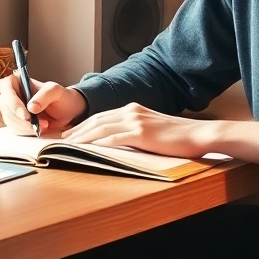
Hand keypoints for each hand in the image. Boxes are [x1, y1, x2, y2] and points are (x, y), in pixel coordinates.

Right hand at [0, 75, 86, 136]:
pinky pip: (16, 130)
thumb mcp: (56, 91)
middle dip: (22, 118)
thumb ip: (45, 95)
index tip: (25, 114)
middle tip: (39, 123)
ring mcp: (12, 110)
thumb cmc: (61, 97)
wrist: (67, 112)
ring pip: (10, 121)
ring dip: (27, 127)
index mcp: (17, 81)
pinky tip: (40, 129)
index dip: (12, 101)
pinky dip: (28, 132)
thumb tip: (31, 107)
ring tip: (45, 124)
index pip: (5, 87)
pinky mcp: (16, 123)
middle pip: (6, 107)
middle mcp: (11, 95)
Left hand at [62, 103, 214, 159]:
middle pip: (96, 120)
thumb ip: (135, 132)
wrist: (198, 134)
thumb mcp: (153, 130)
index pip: (101, 116)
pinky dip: (96, 143)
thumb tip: (120, 142)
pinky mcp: (140, 133)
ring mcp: (135, 121)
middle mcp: (131, 111)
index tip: (70, 134)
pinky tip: (85, 149)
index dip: (83, 125)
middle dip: (76, 130)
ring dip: (81, 137)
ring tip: (66, 145)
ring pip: (100, 127)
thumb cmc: (178, 136)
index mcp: (133, 109)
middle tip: (60, 140)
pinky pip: (112, 138)